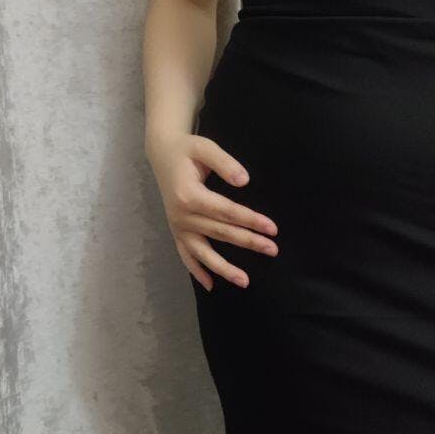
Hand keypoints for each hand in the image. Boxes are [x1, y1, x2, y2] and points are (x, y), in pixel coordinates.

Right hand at [147, 132, 278, 290]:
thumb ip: (224, 163)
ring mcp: (177, 226)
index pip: (226, 212)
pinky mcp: (176, 231)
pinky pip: (185, 255)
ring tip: (245, 281)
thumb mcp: (204, 147)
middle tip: (272, 250)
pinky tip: (211, 285)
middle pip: (220, 233)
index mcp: (188, 195)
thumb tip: (244, 181)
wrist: (162, 154)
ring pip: (202, 252)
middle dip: (248, 242)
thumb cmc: (187, 150)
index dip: (250, 220)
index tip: (272, 228)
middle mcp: (181, 215)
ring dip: (224, 268)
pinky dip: (196, 271)